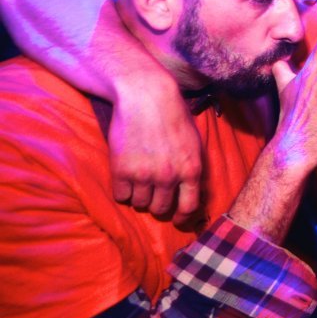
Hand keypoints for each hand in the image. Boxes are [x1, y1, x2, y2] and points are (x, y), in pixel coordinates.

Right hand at [109, 77, 204, 227]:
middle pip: (161, 208)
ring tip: (138, 182)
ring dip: (139, 197)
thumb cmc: (173, 116)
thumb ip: (192, 167)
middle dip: (158, 204)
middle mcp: (169, 176)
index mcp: (191, 169)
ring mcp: (144, 175)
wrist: (146, 96)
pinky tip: (125, 179)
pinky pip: (121, 196)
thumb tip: (192, 191)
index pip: (189, 207)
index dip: (182, 217)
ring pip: (140, 203)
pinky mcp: (121, 170)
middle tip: (153, 195)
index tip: (177, 220)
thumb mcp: (193, 143)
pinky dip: (122, 191)